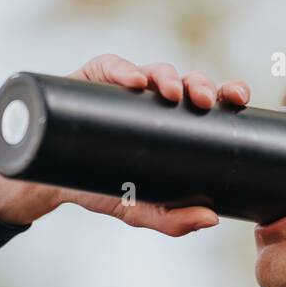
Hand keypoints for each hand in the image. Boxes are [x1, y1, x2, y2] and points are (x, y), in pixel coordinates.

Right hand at [0, 54, 250, 235]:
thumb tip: (211, 219)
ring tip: (170, 92)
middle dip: (199, 85)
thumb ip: (172, 219)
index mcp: (173, 122)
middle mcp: (151, 100)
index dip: (225, 93)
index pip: (207, 102)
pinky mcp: (91, 79)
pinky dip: (124, 69)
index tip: (238, 98)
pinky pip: (110, 66)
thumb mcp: (137, 210)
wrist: (47, 183)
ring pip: (154, 71)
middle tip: (203, 100)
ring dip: (168, 76)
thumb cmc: (100, 189)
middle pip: (185, 83)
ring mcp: (121, 87)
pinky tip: (135, 81)